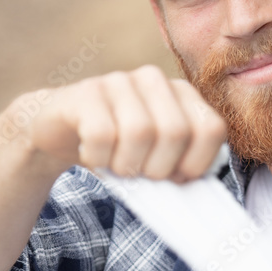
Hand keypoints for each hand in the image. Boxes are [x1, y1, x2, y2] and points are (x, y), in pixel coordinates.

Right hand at [5, 64, 226, 180]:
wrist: (60, 131)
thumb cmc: (119, 150)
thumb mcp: (158, 157)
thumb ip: (182, 166)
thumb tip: (192, 190)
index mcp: (182, 94)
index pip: (211, 129)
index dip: (196, 163)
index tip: (175, 177)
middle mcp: (154, 80)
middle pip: (175, 132)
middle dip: (158, 167)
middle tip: (139, 173)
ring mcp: (119, 81)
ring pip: (139, 132)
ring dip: (126, 165)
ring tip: (116, 165)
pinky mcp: (87, 92)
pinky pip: (102, 135)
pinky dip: (98, 157)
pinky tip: (92, 155)